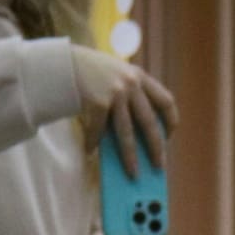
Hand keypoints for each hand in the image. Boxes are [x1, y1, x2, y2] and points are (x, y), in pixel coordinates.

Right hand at [72, 48, 176, 177]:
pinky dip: (93, 142)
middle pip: (149, 123)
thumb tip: (141, 137)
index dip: (170, 121)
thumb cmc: (92, 74)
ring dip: (130, 157)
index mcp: (140, 76)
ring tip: (133, 173)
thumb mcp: (118, 74)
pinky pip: (99, 129)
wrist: (63, 61)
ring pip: (127, 133)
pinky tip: (90, 151)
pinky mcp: (98, 101)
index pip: (166, 101)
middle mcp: (131, 83)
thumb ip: (133, 94)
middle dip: (155, 148)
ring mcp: (115, 92)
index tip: (168, 137)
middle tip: (158, 166)